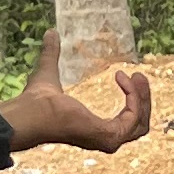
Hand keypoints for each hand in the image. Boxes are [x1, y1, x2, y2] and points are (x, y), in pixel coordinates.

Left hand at [13, 29, 153, 154]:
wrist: (30, 112)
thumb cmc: (35, 101)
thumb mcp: (49, 71)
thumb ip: (51, 54)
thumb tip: (50, 32)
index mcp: (94, 130)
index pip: (125, 121)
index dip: (130, 98)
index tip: (122, 73)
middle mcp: (104, 140)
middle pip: (139, 125)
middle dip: (143, 99)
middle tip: (138, 75)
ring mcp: (107, 141)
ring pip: (140, 123)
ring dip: (142, 97)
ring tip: (136, 76)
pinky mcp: (109, 136)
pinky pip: (133, 117)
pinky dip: (133, 97)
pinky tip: (121, 78)